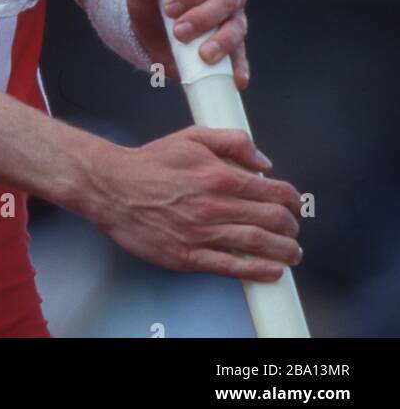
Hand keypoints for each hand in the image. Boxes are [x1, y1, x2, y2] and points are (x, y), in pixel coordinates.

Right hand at [82, 126, 301, 280]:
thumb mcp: (192, 137)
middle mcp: (215, 206)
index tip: (295, 204)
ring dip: (283, 252)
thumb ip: (232, 141)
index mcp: (220, 176)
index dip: (291, 199)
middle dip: (290, 227)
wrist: (114, 187)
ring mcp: (202, 233)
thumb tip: (262, 161)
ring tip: (292, 254)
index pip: (272, 191)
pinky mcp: (188, 256)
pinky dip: (256, 271)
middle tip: (294, 230)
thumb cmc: (152, 162)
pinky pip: (230, 267)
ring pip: (256, 245)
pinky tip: (271, 272)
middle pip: (270, 221)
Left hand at [124, 0, 248, 87]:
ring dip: (221, 41)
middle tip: (178, 32)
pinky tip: (237, 79)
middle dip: (204, 17)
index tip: (169, 8)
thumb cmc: (153, 2)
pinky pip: (240, 57)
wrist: (153, 31)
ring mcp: (235, 21)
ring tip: (203, 55)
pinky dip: (239, 67)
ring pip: (237, 28)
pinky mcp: (233, 48)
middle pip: (228, 0)